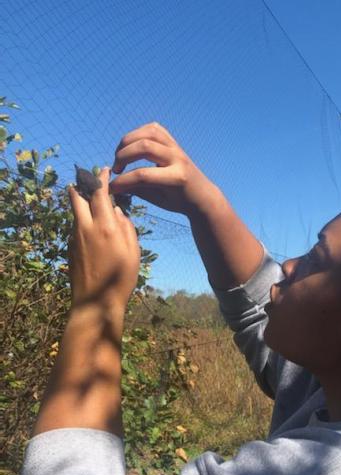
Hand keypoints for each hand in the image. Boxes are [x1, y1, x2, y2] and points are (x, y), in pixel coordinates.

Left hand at [68, 167, 140, 312]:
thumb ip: (127, 228)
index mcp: (106, 226)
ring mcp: (75, 237)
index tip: (105, 169)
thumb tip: (119, 212)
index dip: (101, 178)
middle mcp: (87, 227)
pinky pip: (75, 226)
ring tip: (90, 199)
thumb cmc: (121, 279)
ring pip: (75, 211)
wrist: (96, 302)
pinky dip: (81, 218)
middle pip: (78, 197)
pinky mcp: (70, 247)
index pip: (99, 193)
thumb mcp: (133, 253)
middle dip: (82, 185)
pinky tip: (92, 225)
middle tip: (89, 179)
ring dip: (80, 201)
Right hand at [109, 122, 223, 216]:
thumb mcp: (159, 201)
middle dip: (123, 156)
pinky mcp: (174, 141)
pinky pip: (154, 129)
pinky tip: (131, 146)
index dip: (123, 181)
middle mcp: (178, 159)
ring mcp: (177, 147)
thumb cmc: (178, 201)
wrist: (202, 194)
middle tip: (116, 170)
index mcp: (176, 178)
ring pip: (149, 132)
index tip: (111, 187)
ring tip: (120, 155)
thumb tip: (113, 185)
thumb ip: (138, 190)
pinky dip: (138, 133)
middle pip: (145, 147)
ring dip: (128, 141)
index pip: (143, 176)